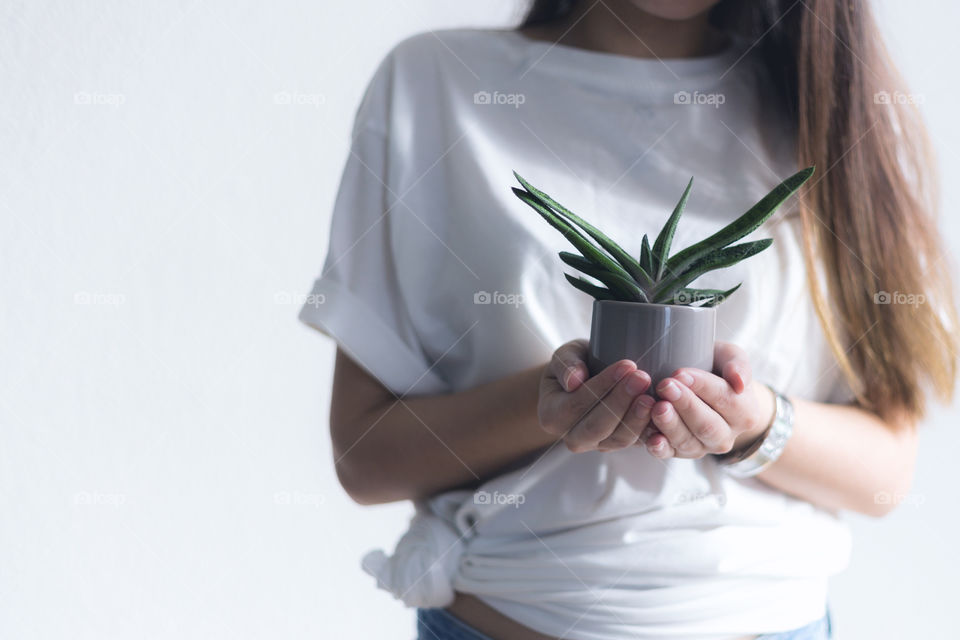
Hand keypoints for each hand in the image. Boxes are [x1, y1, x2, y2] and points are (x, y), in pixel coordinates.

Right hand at [539, 339, 654, 452]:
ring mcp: (596, 445)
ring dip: (638, 417)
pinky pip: (636, 442)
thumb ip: (566, 364)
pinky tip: (661, 411)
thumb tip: (575, 380)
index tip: (626, 365)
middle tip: (643, 377)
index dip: (602, 386)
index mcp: (551, 416)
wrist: (584, 381)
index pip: (577, 404)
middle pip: (598, 426)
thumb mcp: (564, 357)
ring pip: (619, 438)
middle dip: (622, 402)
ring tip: (653, 395)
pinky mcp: (618, 445)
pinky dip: (649, 429)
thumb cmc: (574, 365)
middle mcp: (571, 437)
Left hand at [642, 342, 776, 459]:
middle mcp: (725, 436)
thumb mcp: (730, 357)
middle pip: (706, 424)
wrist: (704, 390)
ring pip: (687, 441)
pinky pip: (670, 454)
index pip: (725, 399)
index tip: (680, 373)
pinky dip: (660, 448)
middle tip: (665, 386)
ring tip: (656, 407)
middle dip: (685, 405)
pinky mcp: (680, 453)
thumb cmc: (716, 370)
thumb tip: (739, 382)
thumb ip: (737, 364)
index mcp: (745, 413)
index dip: (702, 386)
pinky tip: (651, 439)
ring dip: (670, 425)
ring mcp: (703, 447)